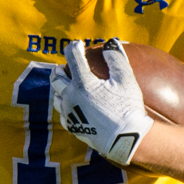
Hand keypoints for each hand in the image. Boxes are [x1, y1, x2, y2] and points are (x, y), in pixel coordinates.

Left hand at [51, 39, 154, 164]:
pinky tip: (70, 106)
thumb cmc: (127, 107)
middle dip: (59, 69)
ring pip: (56, 97)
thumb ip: (116, 58)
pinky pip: (62, 114)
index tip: (78, 44)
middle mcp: (71, 96)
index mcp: (83, 83)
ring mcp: (70, 113)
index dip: (74, 47)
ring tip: (63, 86)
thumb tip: (110, 44)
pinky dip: (64, 106)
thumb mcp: (126, 79)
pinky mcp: (72, 127)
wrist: (124, 139)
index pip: (73, 57)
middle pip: (56, 78)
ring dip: (58, 88)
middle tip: (61, 67)